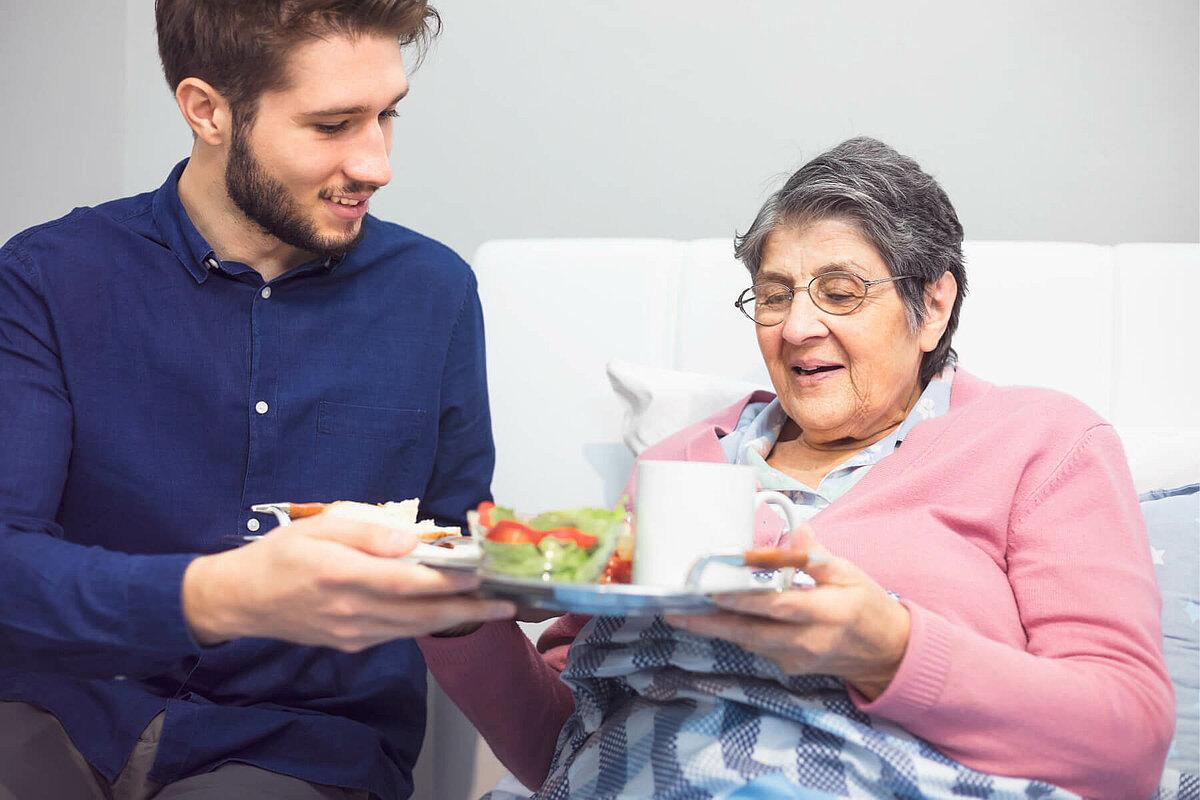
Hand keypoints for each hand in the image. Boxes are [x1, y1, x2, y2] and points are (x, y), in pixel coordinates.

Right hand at [182, 513, 515, 650]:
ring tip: (492, 610)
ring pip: (414, 629)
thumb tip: (410, 539)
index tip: (481, 575)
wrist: (242, 599)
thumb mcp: (320, 526)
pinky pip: (397, 634)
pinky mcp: (352, 643)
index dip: (448, 581)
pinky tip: (450, 613)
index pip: (407, 582)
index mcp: (342, 575)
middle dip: (469, 609)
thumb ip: (367, 532)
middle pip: (420, 613)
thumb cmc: (282, 554)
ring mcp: (352, 633)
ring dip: (456, 620)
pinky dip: (426, 625)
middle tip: (507, 603)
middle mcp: (351, 610)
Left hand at [666, 524, 909, 699]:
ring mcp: (797, 659)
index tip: (715, 593)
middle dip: (711, 624)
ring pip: (749, 642)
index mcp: (827, 612)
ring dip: (715, 629)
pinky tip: (713, 619)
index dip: (746, 601)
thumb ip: (818, 557)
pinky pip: (757, 648)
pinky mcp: (789, 668)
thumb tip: (797, 531)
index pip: (780, 607)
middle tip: (676, 612)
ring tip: (681, 613)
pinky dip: (736, 632)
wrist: (886, 653)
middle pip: (752, 633)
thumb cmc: (866, 607)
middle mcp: (808, 640)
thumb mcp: (850, 575)